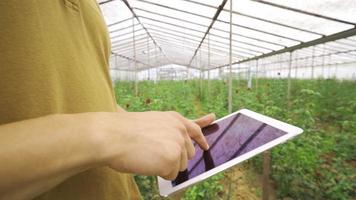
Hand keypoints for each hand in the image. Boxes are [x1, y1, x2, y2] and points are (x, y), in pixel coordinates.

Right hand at [94, 111, 214, 179]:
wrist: (111, 135)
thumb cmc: (124, 130)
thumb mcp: (153, 122)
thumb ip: (170, 130)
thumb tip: (181, 145)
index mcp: (174, 119)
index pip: (195, 129)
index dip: (201, 140)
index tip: (206, 146)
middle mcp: (180, 130)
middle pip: (188, 154)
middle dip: (174, 158)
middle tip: (154, 154)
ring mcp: (178, 144)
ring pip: (180, 166)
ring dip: (165, 166)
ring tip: (148, 155)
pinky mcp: (172, 159)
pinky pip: (171, 175)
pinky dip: (159, 173)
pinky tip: (147, 162)